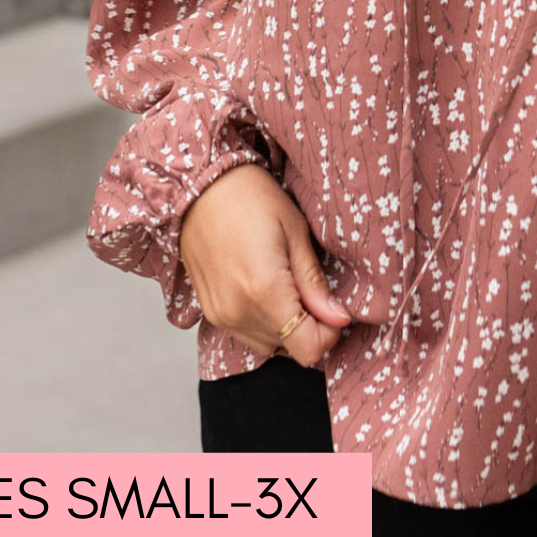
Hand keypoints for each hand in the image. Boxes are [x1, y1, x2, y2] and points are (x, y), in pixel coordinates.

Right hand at [179, 163, 353, 366]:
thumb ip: (314, 282)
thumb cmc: (249, 197)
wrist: (198, 187)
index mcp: (265, 293)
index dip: (329, 333)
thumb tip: (339, 317)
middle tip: (311, 287)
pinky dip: (263, 321)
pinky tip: (265, 287)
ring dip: (286, 325)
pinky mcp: (210, 311)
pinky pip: (247, 333)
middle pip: (290, 348)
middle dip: (309, 326)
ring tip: (287, 283)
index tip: (334, 309)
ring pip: (269, 344)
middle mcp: (239, 313)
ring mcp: (220, 316)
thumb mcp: (294, 230)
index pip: (309, 349)